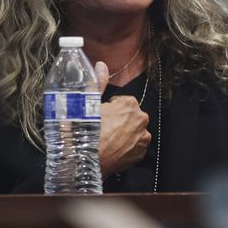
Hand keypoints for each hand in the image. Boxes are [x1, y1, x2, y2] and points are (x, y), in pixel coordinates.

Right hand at [95, 61, 150, 177]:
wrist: (85, 161)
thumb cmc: (86, 131)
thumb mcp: (88, 103)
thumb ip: (98, 82)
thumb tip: (102, 65)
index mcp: (130, 104)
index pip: (122, 102)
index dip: (110, 108)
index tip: (101, 116)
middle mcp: (141, 119)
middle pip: (130, 116)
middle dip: (119, 120)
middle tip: (103, 128)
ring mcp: (143, 138)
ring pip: (134, 131)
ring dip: (125, 134)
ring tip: (108, 140)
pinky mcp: (141, 154)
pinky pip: (135, 146)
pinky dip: (127, 147)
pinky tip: (113, 149)